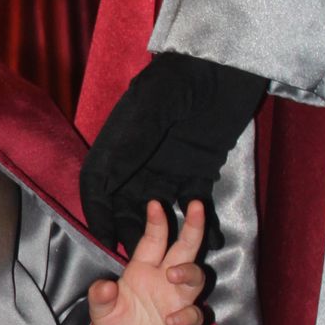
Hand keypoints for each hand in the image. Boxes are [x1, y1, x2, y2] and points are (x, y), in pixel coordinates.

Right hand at [80, 52, 264, 253]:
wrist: (225, 66)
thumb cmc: (181, 79)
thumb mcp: (147, 110)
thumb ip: (124, 149)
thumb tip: (101, 192)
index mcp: (120, 145)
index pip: (99, 185)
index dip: (99, 213)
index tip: (104, 238)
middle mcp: (140, 160)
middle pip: (126, 203)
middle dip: (129, 230)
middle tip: (138, 257)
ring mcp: (170, 167)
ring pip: (158, 209)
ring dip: (163, 233)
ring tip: (171, 258)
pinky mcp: (200, 169)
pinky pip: (195, 203)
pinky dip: (200, 224)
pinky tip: (207, 241)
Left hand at [87, 201, 206, 324]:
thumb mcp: (101, 314)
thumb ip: (101, 297)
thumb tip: (105, 284)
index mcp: (143, 270)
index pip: (153, 241)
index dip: (156, 223)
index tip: (155, 204)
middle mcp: (164, 280)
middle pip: (184, 249)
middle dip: (192, 227)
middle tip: (196, 206)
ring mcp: (178, 300)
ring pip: (195, 276)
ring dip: (188, 271)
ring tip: (173, 274)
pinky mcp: (187, 323)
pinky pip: (194, 313)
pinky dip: (186, 314)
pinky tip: (171, 320)